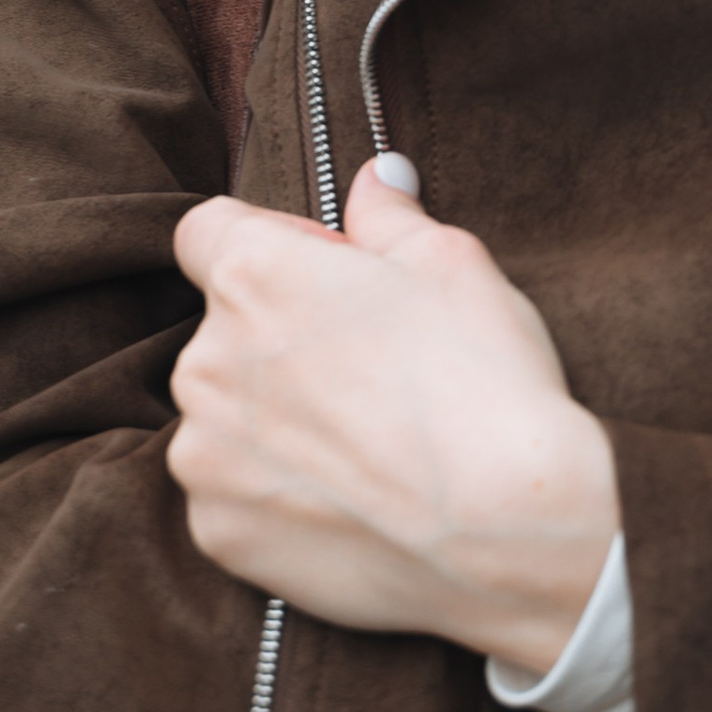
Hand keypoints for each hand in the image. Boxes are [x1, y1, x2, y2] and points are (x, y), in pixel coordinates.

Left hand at [167, 163, 619, 674]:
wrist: (507, 534)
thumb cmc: (485, 383)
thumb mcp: (453, 266)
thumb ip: (390, 216)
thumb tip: (374, 178)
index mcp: (252, 276)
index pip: (209, 232)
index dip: (273, 244)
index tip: (333, 276)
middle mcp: (204, 362)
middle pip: (225, 331)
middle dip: (282, 340)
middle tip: (374, 371)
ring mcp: (204, 455)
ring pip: (228, 418)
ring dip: (276, 421)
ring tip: (369, 448)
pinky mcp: (219, 531)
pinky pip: (235, 495)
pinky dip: (278, 496)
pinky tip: (352, 502)